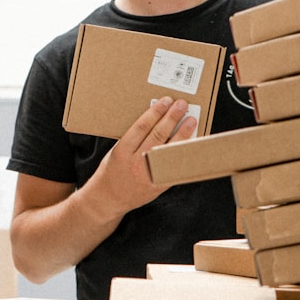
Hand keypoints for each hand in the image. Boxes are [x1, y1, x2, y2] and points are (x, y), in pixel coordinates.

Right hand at [96, 96, 196, 213]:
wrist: (108, 198)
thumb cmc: (112, 171)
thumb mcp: (115, 152)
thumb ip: (132, 139)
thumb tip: (154, 121)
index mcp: (122, 151)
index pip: (141, 127)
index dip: (155, 112)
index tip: (165, 101)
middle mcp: (135, 162)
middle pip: (157, 135)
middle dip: (171, 118)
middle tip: (181, 105)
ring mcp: (147, 174)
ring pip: (168, 150)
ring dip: (182, 133)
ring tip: (191, 120)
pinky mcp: (157, 185)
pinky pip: (174, 168)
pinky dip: (183, 155)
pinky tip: (191, 145)